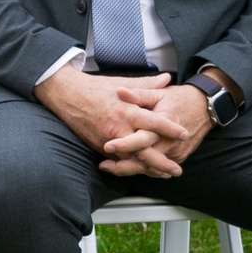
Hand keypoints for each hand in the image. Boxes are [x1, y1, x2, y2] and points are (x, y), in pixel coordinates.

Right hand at [34, 69, 189, 163]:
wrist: (67, 95)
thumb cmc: (96, 88)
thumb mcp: (123, 83)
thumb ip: (147, 84)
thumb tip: (167, 78)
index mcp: (126, 110)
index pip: (153, 122)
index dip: (169, 129)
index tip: (184, 134)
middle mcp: (118, 127)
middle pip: (144, 150)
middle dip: (161, 162)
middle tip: (177, 170)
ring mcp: (108, 139)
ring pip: (131, 159)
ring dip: (148, 168)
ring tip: (163, 174)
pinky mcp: (99, 146)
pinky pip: (118, 160)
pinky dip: (131, 166)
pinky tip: (142, 170)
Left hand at [98, 83, 214, 178]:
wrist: (204, 107)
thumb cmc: (178, 99)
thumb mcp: (158, 93)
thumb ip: (138, 94)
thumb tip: (119, 91)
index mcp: (163, 123)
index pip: (142, 138)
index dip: (125, 143)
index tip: (107, 146)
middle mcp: (170, 141)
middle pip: (145, 159)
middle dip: (123, 165)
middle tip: (103, 165)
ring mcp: (175, 151)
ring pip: (151, 167)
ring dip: (130, 169)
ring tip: (110, 168)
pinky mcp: (178, 157)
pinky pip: (159, 167)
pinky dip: (144, 169)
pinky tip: (127, 169)